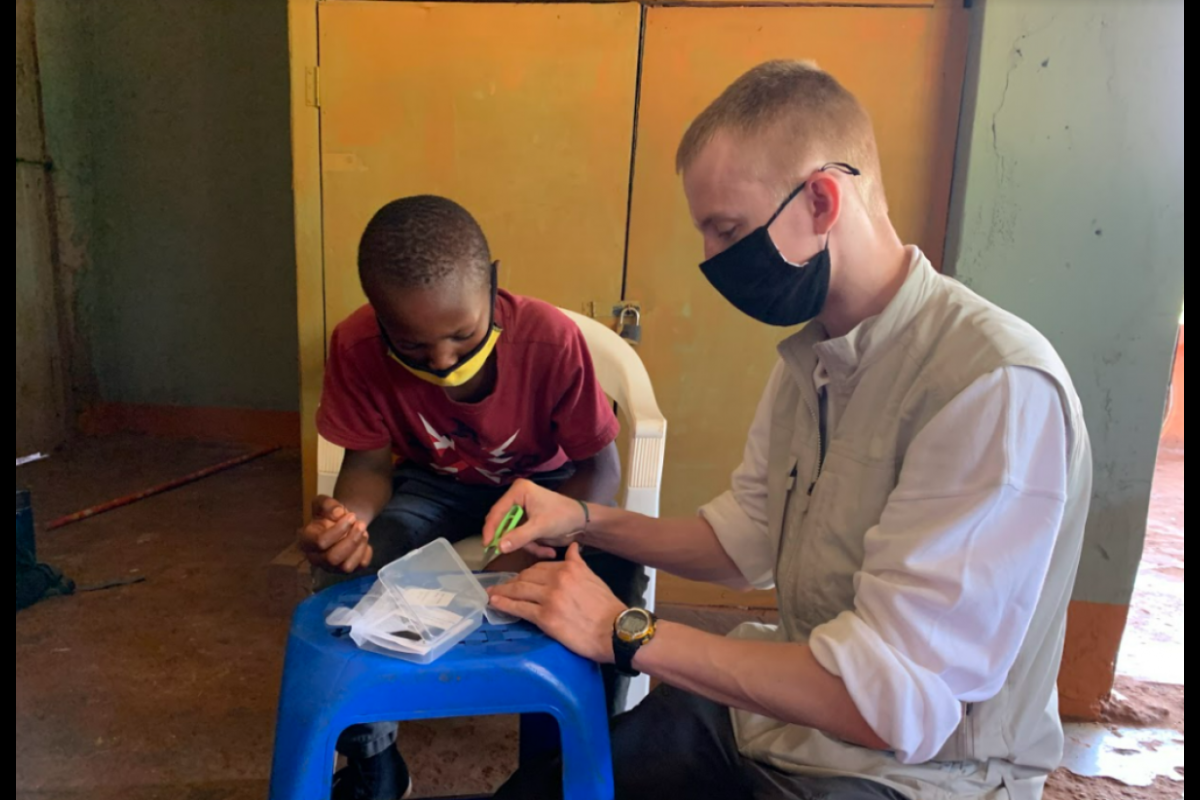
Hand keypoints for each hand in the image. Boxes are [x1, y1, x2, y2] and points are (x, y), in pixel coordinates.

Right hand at [298, 496, 373, 572]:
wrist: (342, 522)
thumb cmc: (329, 514)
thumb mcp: (324, 502)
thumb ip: (328, 504)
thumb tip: (338, 512)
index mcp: (306, 541)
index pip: (320, 542)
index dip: (339, 529)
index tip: (352, 516)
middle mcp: (316, 558)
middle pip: (332, 558)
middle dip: (351, 540)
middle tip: (361, 524)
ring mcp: (332, 567)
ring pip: (346, 567)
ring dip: (359, 546)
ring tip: (364, 531)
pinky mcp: (347, 570)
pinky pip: (360, 566)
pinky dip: (366, 552)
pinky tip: (364, 540)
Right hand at [482, 479, 588, 559]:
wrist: (583, 523)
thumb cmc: (563, 516)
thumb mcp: (540, 527)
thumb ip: (519, 537)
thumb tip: (499, 547)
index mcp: (519, 491)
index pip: (497, 511)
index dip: (491, 528)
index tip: (488, 544)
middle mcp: (517, 499)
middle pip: (503, 524)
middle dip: (513, 540)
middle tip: (511, 551)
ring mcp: (523, 512)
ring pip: (512, 535)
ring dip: (527, 545)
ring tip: (543, 550)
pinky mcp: (528, 524)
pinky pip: (521, 538)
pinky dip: (533, 546)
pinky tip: (548, 550)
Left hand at [487, 544, 625, 663]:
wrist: (616, 631)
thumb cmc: (607, 607)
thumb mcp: (594, 578)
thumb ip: (578, 563)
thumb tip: (573, 547)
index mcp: (569, 568)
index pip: (539, 567)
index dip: (527, 573)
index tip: (520, 578)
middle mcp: (557, 579)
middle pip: (526, 577)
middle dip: (512, 581)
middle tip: (502, 586)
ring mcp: (549, 598)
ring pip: (519, 590)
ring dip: (503, 591)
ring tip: (492, 593)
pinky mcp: (545, 618)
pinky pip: (519, 608)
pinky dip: (504, 604)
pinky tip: (495, 603)